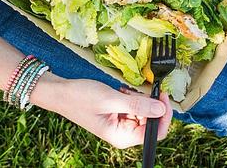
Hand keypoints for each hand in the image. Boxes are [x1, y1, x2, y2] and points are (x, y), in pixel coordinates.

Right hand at [55, 79, 172, 148]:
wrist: (62, 93)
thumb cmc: (82, 98)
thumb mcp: (111, 100)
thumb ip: (137, 105)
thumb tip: (161, 109)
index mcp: (122, 136)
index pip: (154, 133)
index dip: (164, 115)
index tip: (163, 96)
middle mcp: (123, 133)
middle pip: (150, 120)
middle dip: (148, 103)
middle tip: (137, 90)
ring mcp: (120, 123)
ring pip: (143, 111)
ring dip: (138, 99)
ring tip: (123, 91)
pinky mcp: (117, 113)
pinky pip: (133, 106)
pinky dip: (131, 97)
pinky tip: (121, 91)